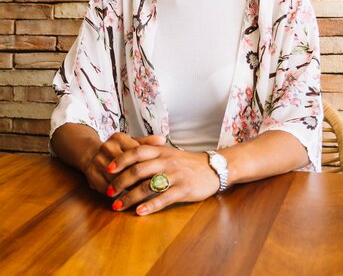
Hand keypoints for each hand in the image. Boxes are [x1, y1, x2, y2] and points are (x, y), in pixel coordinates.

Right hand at [82, 132, 165, 194]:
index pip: (136, 153)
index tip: (157, 174)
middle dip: (138, 178)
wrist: (91, 154)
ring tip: (141, 194)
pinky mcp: (90, 176)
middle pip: (126, 167)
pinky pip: (106, 188)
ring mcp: (97, 161)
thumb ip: (148, 142)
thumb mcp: (133, 143)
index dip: (146, 165)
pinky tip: (125, 197)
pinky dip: (116, 194)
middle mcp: (107, 147)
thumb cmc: (119, 150)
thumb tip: (163, 140)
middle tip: (151, 187)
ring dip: (128, 188)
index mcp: (119, 138)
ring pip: (116, 179)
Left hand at [105, 145, 219, 215]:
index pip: (137, 152)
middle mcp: (167, 161)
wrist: (213, 168)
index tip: (107, 170)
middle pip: (139, 169)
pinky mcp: (184, 189)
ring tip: (117, 206)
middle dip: (120, 181)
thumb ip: (151, 153)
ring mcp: (176, 175)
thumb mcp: (170, 153)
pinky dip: (150, 205)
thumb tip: (127, 154)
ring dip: (130, 197)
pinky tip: (139, 212)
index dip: (121, 160)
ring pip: (148, 185)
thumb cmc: (187, 163)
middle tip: (109, 192)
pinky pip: (164, 198)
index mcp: (162, 151)